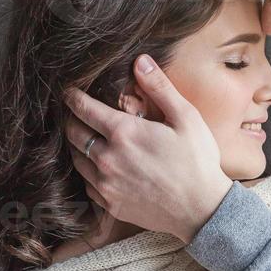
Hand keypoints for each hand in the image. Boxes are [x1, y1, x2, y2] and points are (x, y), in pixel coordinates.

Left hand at [63, 55, 232, 242]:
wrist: (202, 210)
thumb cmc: (197, 161)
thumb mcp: (186, 117)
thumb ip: (160, 88)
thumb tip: (140, 61)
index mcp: (124, 133)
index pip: (83, 109)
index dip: (72, 97)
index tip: (68, 91)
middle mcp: (107, 158)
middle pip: (73, 133)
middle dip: (70, 119)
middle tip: (75, 113)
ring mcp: (106, 184)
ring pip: (76, 159)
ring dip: (77, 146)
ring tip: (85, 138)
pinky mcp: (110, 204)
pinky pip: (87, 184)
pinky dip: (89, 172)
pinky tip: (100, 167)